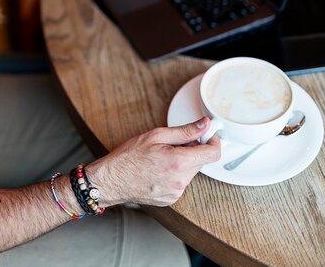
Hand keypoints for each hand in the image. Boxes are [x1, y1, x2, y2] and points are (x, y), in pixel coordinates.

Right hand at [86, 117, 220, 207]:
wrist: (111, 180)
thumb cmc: (129, 157)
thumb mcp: (157, 135)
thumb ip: (185, 131)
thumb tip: (204, 124)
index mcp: (178, 162)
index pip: (212, 153)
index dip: (213, 140)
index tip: (207, 134)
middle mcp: (180, 181)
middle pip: (201, 161)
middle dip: (193, 149)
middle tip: (174, 142)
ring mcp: (176, 193)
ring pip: (191, 171)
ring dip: (184, 161)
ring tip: (162, 156)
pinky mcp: (171, 199)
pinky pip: (181, 182)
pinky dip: (176, 173)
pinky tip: (159, 168)